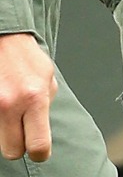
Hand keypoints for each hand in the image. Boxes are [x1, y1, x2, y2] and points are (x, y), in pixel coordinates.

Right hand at [0, 33, 56, 160]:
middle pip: (13, 151)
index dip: (40, 152)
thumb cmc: (26, 57)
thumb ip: (46, 104)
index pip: (38, 146)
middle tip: (22, 127)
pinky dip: (0, 119)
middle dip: (20, 143)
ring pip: (0, 141)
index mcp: (34, 98)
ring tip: (12, 111)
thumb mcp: (47, 78)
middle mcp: (11, 104)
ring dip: (7, 131)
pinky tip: (4, 104)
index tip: (39, 149)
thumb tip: (44, 129)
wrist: (5, 39)